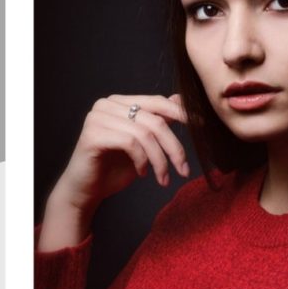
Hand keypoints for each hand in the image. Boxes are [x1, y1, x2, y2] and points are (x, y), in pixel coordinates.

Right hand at [38, 94, 189, 250]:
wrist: (86, 190)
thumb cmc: (115, 166)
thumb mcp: (144, 142)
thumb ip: (158, 119)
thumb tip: (180, 98)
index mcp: (120, 102)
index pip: (157, 102)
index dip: (182, 114)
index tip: (201, 126)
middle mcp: (107, 105)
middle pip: (155, 120)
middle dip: (174, 147)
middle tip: (184, 169)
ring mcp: (97, 118)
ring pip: (145, 134)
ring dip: (160, 160)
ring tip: (163, 178)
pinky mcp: (92, 135)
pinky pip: (130, 143)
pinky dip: (143, 160)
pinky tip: (143, 172)